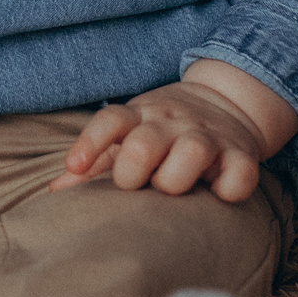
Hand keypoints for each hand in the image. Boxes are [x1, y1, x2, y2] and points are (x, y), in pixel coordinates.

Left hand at [47, 59, 297, 203]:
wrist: (228, 102)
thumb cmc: (163, 131)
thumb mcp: (128, 135)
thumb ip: (96, 163)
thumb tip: (56, 191)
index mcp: (139, 116)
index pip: (109, 120)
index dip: (89, 143)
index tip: (75, 167)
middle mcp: (171, 122)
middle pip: (145, 142)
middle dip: (133, 170)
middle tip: (134, 185)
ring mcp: (207, 136)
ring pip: (192, 151)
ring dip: (177, 178)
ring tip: (172, 188)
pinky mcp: (241, 153)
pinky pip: (240, 173)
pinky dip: (229, 188)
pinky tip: (217, 195)